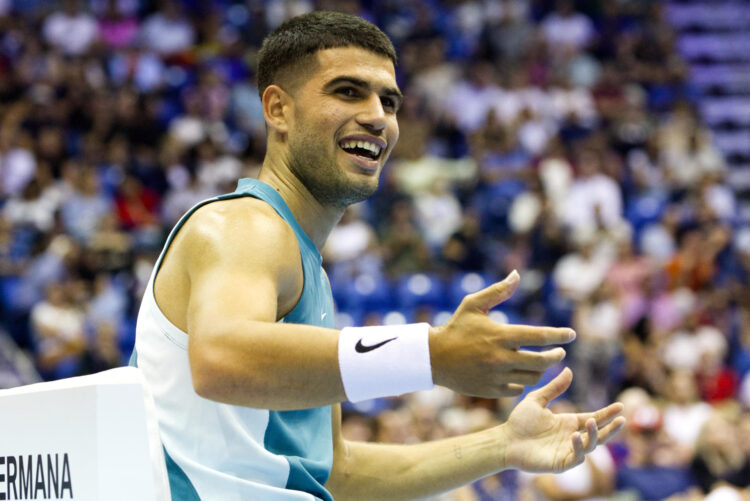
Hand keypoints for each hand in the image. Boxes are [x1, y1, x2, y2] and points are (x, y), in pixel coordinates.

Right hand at [429, 270, 573, 397]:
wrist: (434, 358)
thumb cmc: (456, 328)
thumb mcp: (473, 305)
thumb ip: (497, 291)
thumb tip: (517, 274)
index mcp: (501, 336)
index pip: (539, 336)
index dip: (559, 335)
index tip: (571, 334)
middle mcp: (501, 358)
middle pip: (542, 361)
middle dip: (556, 356)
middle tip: (560, 352)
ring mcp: (496, 376)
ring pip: (532, 378)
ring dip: (541, 370)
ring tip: (541, 363)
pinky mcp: (491, 390)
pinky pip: (517, 390)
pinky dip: (522, 382)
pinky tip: (520, 374)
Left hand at [498, 368, 625, 472]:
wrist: (505, 439)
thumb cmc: (519, 421)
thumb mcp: (537, 400)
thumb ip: (554, 387)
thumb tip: (569, 369)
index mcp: (568, 422)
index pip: (594, 418)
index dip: (607, 413)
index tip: (620, 406)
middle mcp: (572, 436)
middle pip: (598, 433)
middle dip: (611, 427)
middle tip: (622, 419)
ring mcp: (567, 450)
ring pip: (591, 445)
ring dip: (595, 435)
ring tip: (591, 421)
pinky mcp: (561, 463)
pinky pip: (577, 457)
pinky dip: (579, 447)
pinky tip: (575, 436)